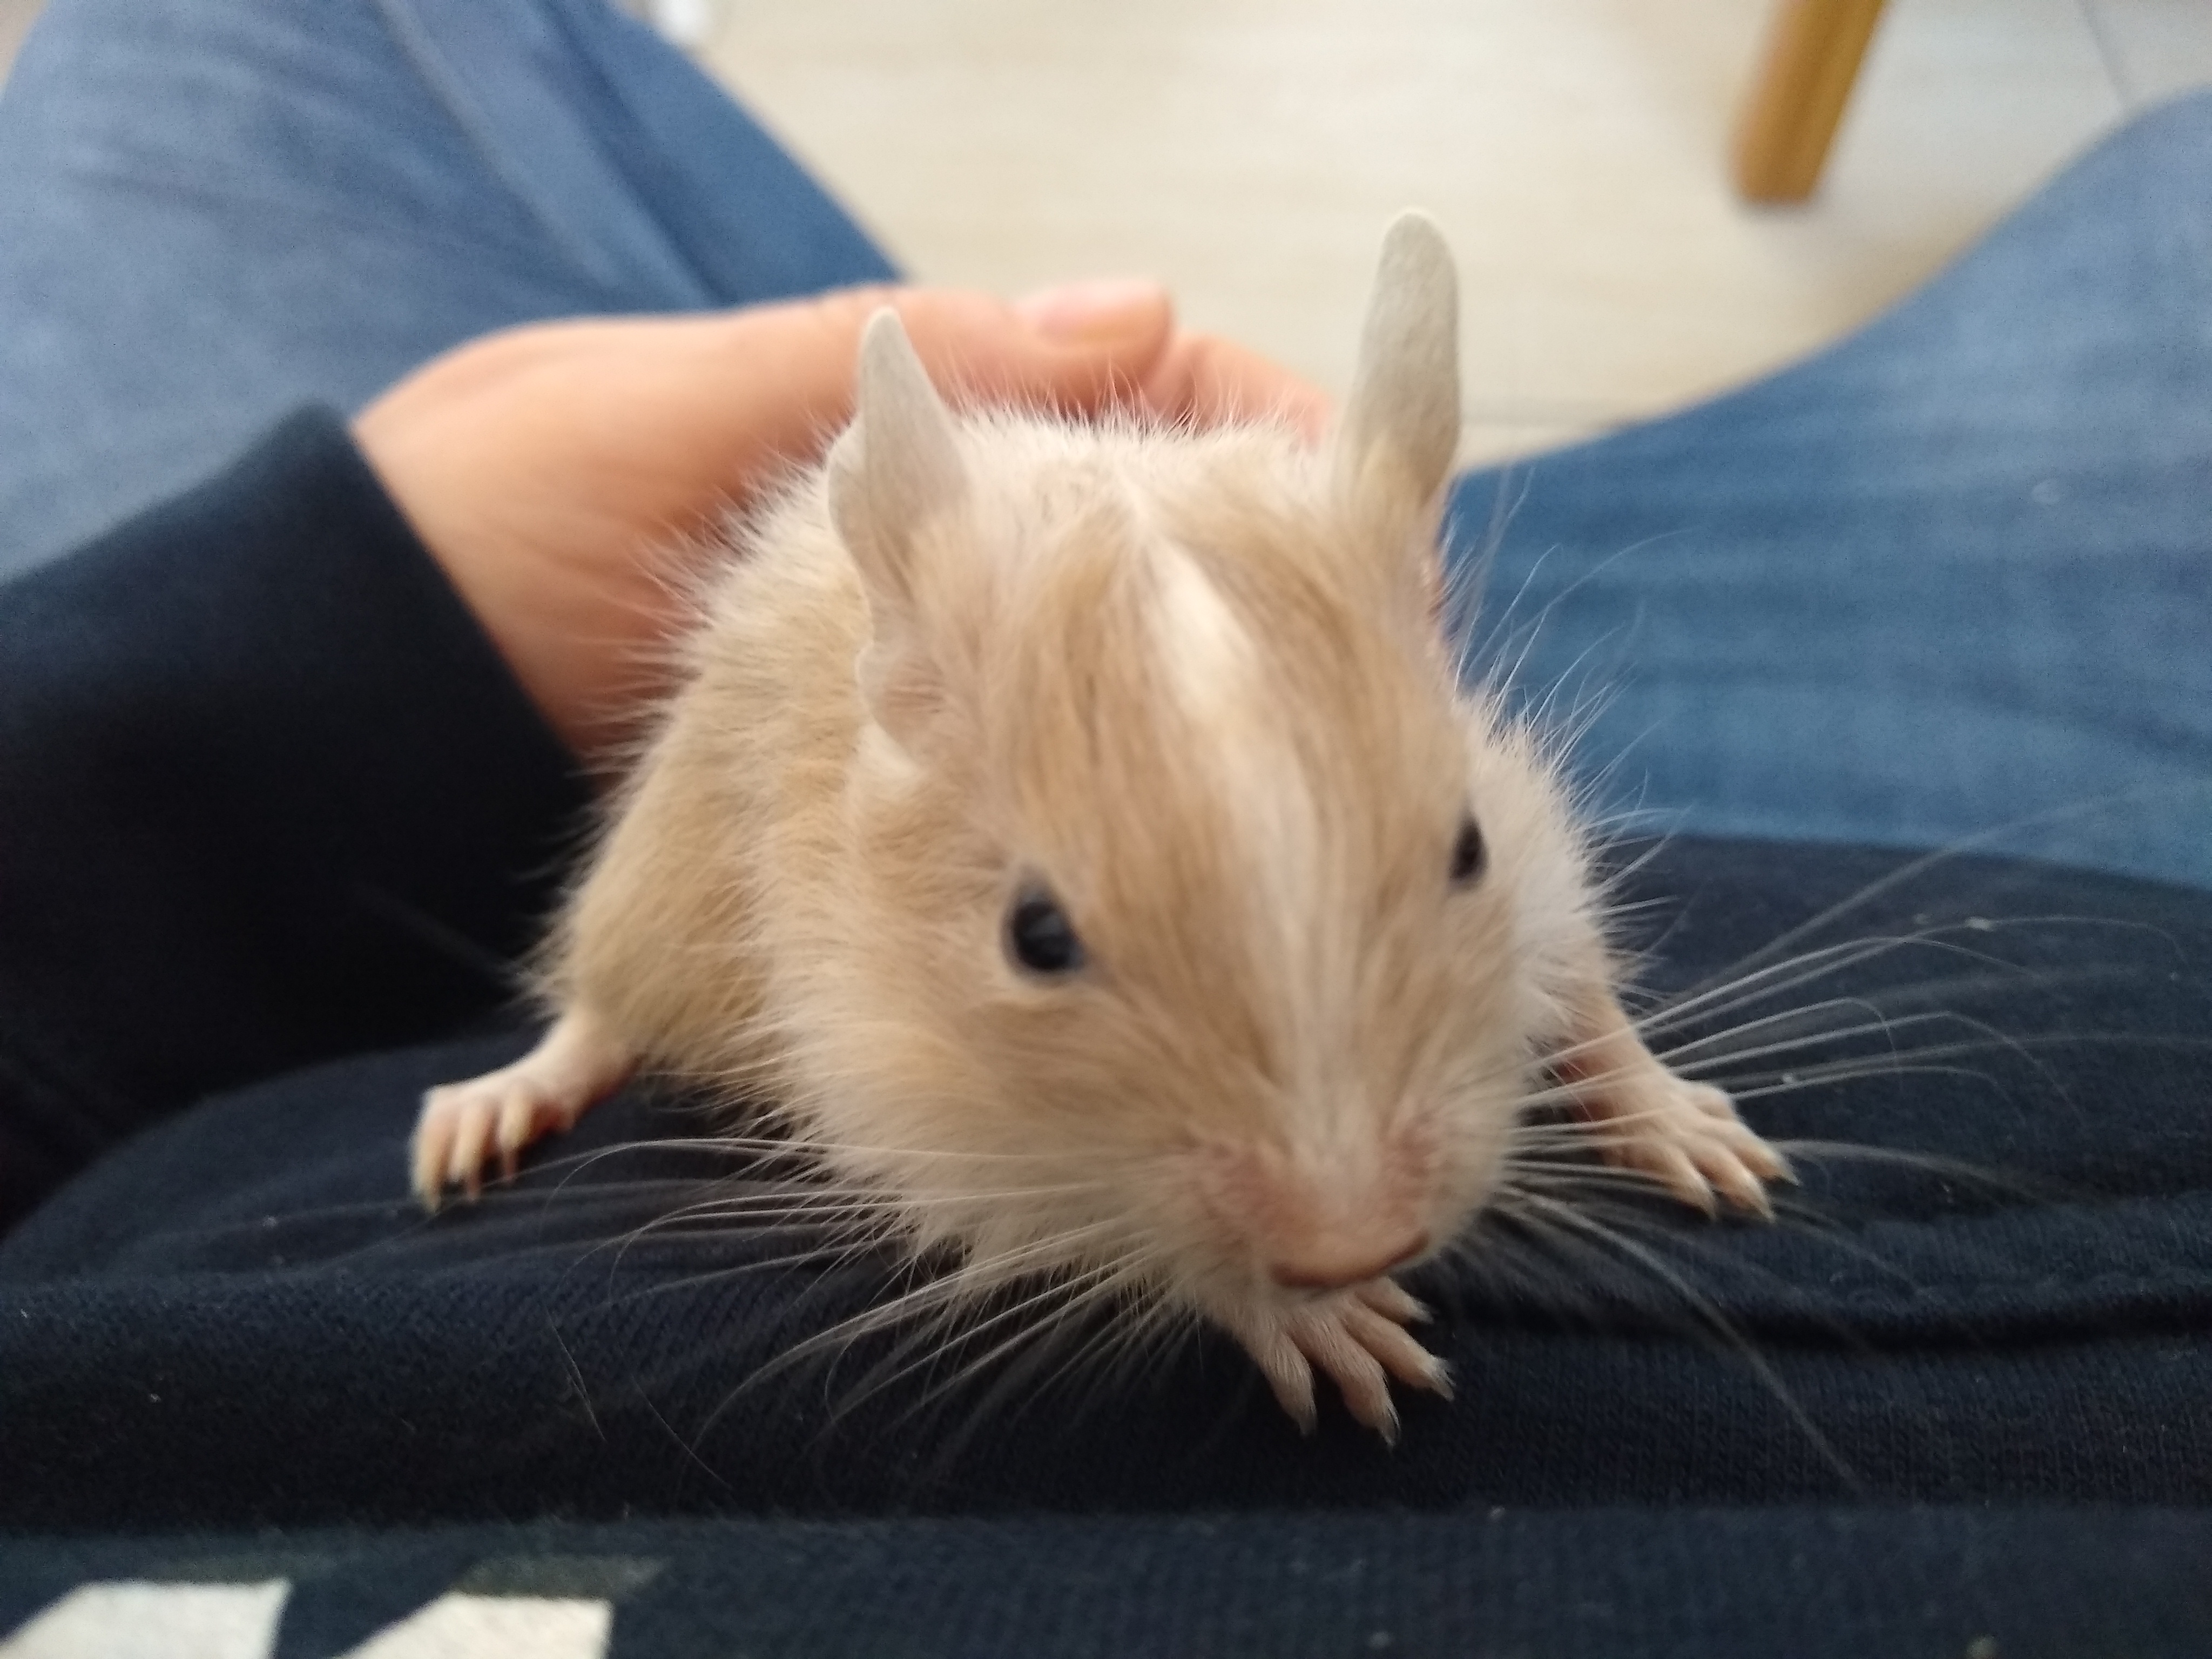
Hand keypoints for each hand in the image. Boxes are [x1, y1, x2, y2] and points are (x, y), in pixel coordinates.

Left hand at [353, 282, 1328, 765]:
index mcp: (894, 425)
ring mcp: (901, 659)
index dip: (1268, 443)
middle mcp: (918, 541)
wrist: (339, 704)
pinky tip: (1184, 860)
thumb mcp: (664, 414)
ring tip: (1322, 784)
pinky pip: (1024, 770)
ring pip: (1109, 672)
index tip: (1373, 514)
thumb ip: (875, 364)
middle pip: (1151, 544)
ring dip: (1216, 718)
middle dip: (1278, 587)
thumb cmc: (477, 526)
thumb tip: (1137, 308)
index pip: (1133, 402)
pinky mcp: (866, 772)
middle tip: (1387, 670)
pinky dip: (1113, 803)